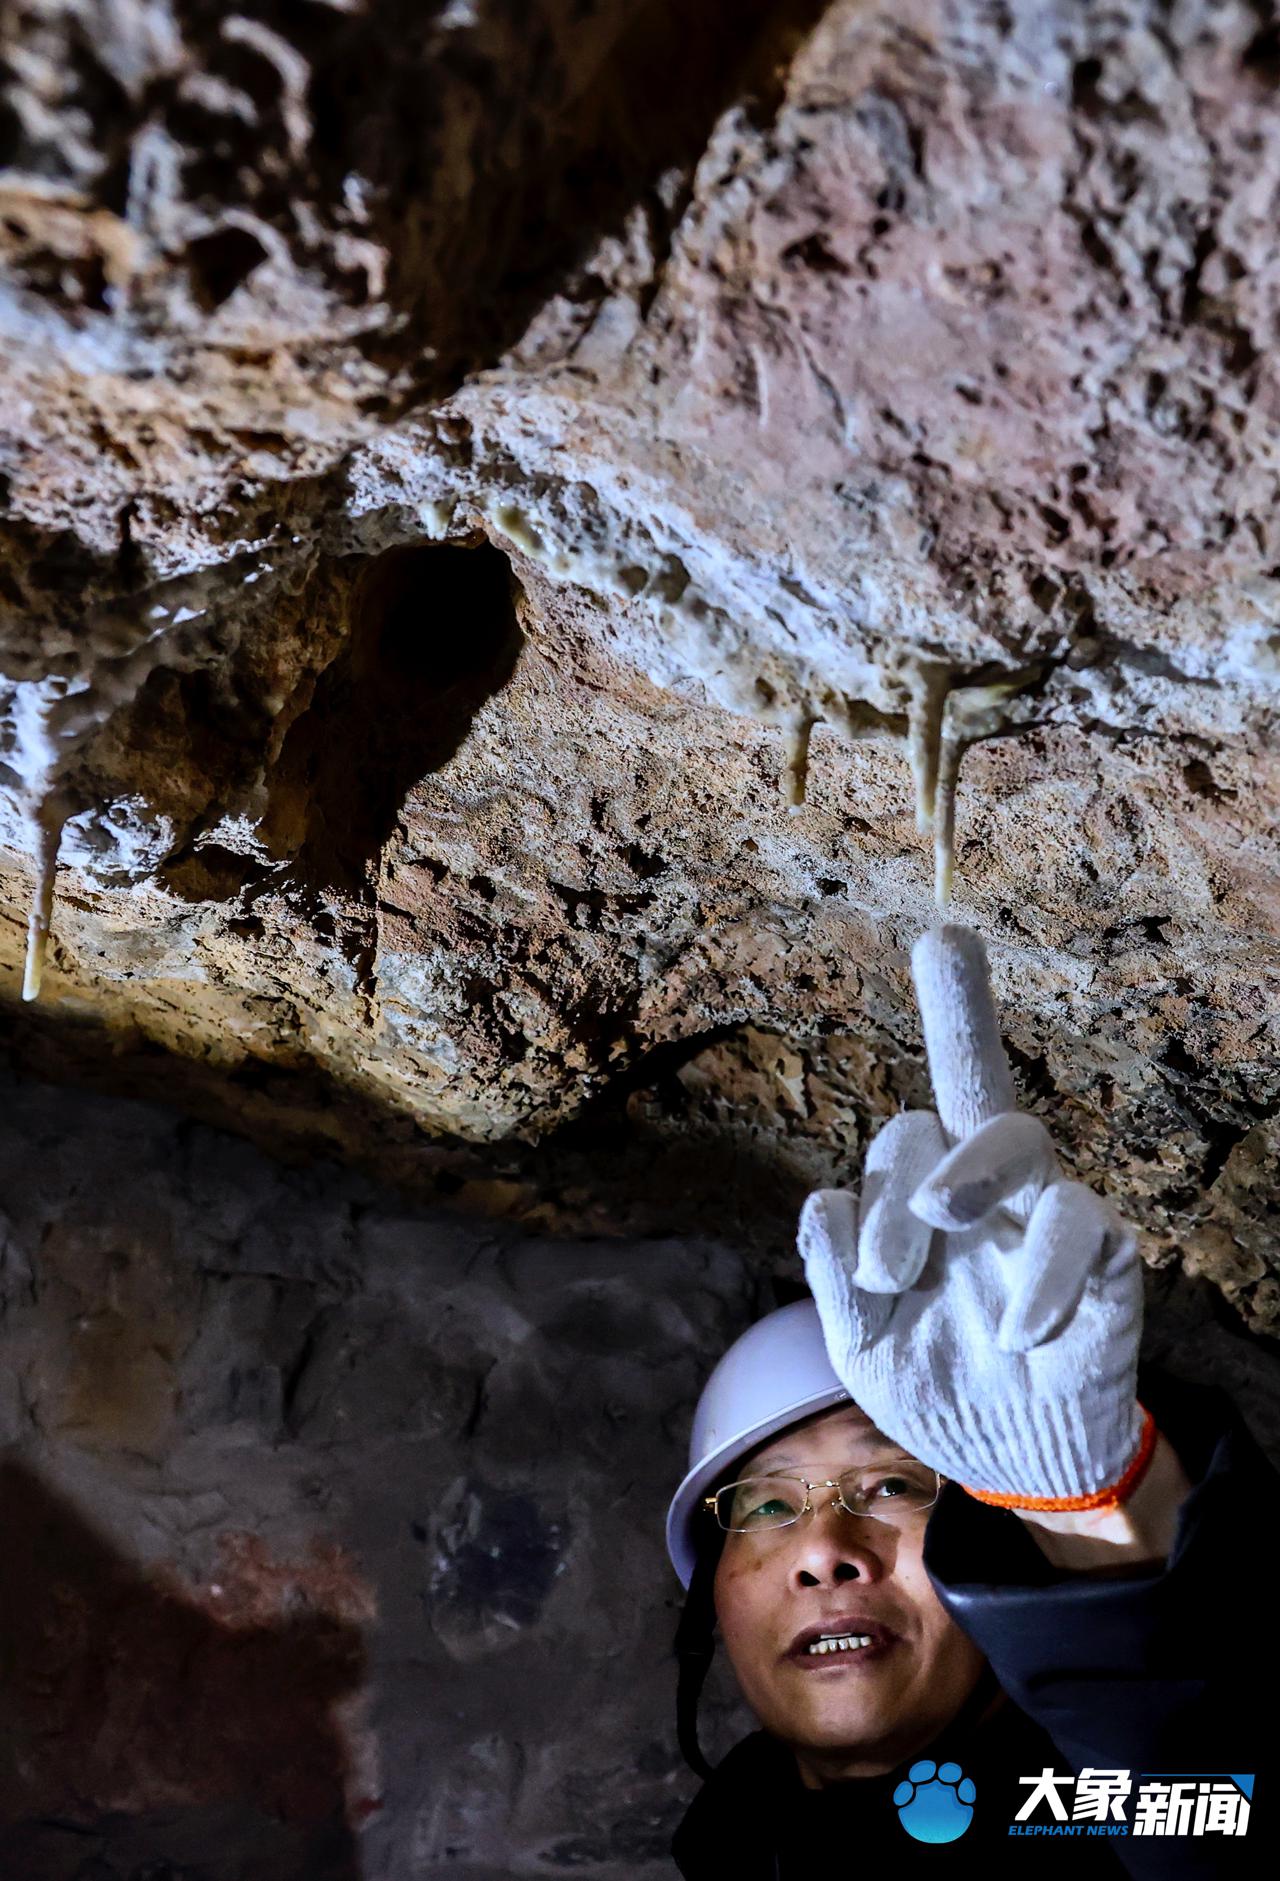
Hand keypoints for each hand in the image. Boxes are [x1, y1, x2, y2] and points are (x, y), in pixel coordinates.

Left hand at [798, 923, 1152, 1510]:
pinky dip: (1045, 1274)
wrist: (1006, 1460)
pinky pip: (1086, 1231)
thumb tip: (827, 1205)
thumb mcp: (859, 1341)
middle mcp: (985, 1189)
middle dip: (946, 1079)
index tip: (946, 933)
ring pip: (1026, 1142)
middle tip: (904, 1226)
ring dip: (977, 1172)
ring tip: (945, 1222)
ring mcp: (1044, 1220)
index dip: (948, 1014)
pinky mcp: (1106, 1266)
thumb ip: (836, 1279)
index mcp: (922, 1196)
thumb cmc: (926, 1376)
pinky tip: (1017, 1330)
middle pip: (976, 1095)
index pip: (918, 1114)